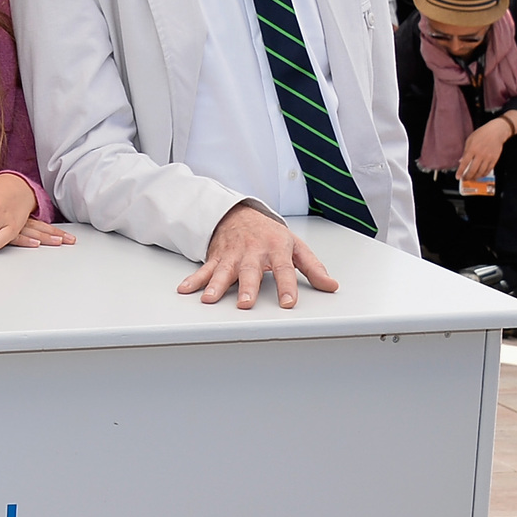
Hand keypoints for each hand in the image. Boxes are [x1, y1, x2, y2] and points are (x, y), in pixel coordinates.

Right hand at [179, 200, 338, 308]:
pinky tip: (185, 289)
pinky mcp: (217, 257)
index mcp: (275, 249)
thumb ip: (313, 268)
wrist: (240, 214)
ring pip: (224, 271)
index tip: (288, 303)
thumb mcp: (295, 246)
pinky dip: (194, 279)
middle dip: (247, 287)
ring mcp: (233, 255)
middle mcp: (253, 252)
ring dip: (216, 285)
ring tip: (209, 299)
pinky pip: (204, 269)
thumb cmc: (269, 233)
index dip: (286, 287)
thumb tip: (331, 285)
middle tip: (245, 303)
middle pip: (250, 271)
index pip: (284, 270)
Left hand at [457, 118, 510, 181]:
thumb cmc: (481, 134)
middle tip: (464, 179)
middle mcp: (480, 155)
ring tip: (471, 178)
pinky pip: (489, 170)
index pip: (464, 163)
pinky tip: (480, 175)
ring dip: (475, 177)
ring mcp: (488, 157)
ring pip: (481, 172)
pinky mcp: (495, 159)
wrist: (496, 132)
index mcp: (472, 149)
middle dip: (467, 177)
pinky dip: (484, 174)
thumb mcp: (470, 140)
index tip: (457, 177)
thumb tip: (461, 161)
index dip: (460, 171)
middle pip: (473, 170)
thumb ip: (465, 151)